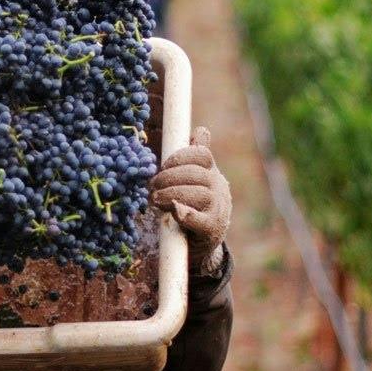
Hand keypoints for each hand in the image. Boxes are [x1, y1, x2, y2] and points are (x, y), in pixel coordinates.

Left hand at [149, 126, 230, 273]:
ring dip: (172, 194)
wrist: (205, 239)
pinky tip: (176, 210)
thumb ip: (195, 156)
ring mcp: (217, 208)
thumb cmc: (196, 203)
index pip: (201, 155)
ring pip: (198, 194)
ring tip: (156, 199)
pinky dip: (186, 215)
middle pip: (195, 174)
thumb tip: (201, 131)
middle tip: (153, 185)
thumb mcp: (197, 178)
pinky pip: (199, 220)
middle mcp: (218, 187)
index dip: (180, 157)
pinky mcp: (211, 229)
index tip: (163, 166)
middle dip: (169, 177)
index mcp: (212, 172)